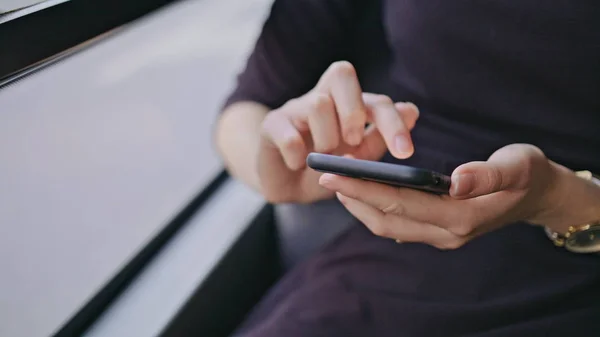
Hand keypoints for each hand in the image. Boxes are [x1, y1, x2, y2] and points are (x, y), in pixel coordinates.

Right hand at [258, 61, 418, 202]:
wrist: (286, 184)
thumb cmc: (326, 168)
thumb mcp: (356, 160)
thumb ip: (379, 138)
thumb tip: (411, 111)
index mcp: (347, 106)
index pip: (375, 101)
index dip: (393, 122)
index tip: (405, 152)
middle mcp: (322, 98)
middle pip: (341, 73)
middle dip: (354, 111)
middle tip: (354, 142)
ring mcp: (295, 109)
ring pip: (317, 103)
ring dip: (326, 138)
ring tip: (323, 159)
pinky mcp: (271, 125)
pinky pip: (287, 133)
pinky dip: (297, 155)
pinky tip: (298, 166)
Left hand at [319, 144, 566, 249]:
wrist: (539, 196)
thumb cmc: (528, 174)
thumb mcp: (517, 166)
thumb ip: (487, 174)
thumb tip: (454, 180)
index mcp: (461, 217)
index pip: (401, 203)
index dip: (364, 189)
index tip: (333, 174)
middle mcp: (446, 233)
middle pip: (387, 218)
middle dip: (352, 197)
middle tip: (323, 174)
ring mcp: (441, 236)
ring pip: (389, 225)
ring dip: (360, 205)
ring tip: (337, 181)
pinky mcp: (438, 230)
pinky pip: (398, 224)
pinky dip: (375, 208)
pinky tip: (363, 191)